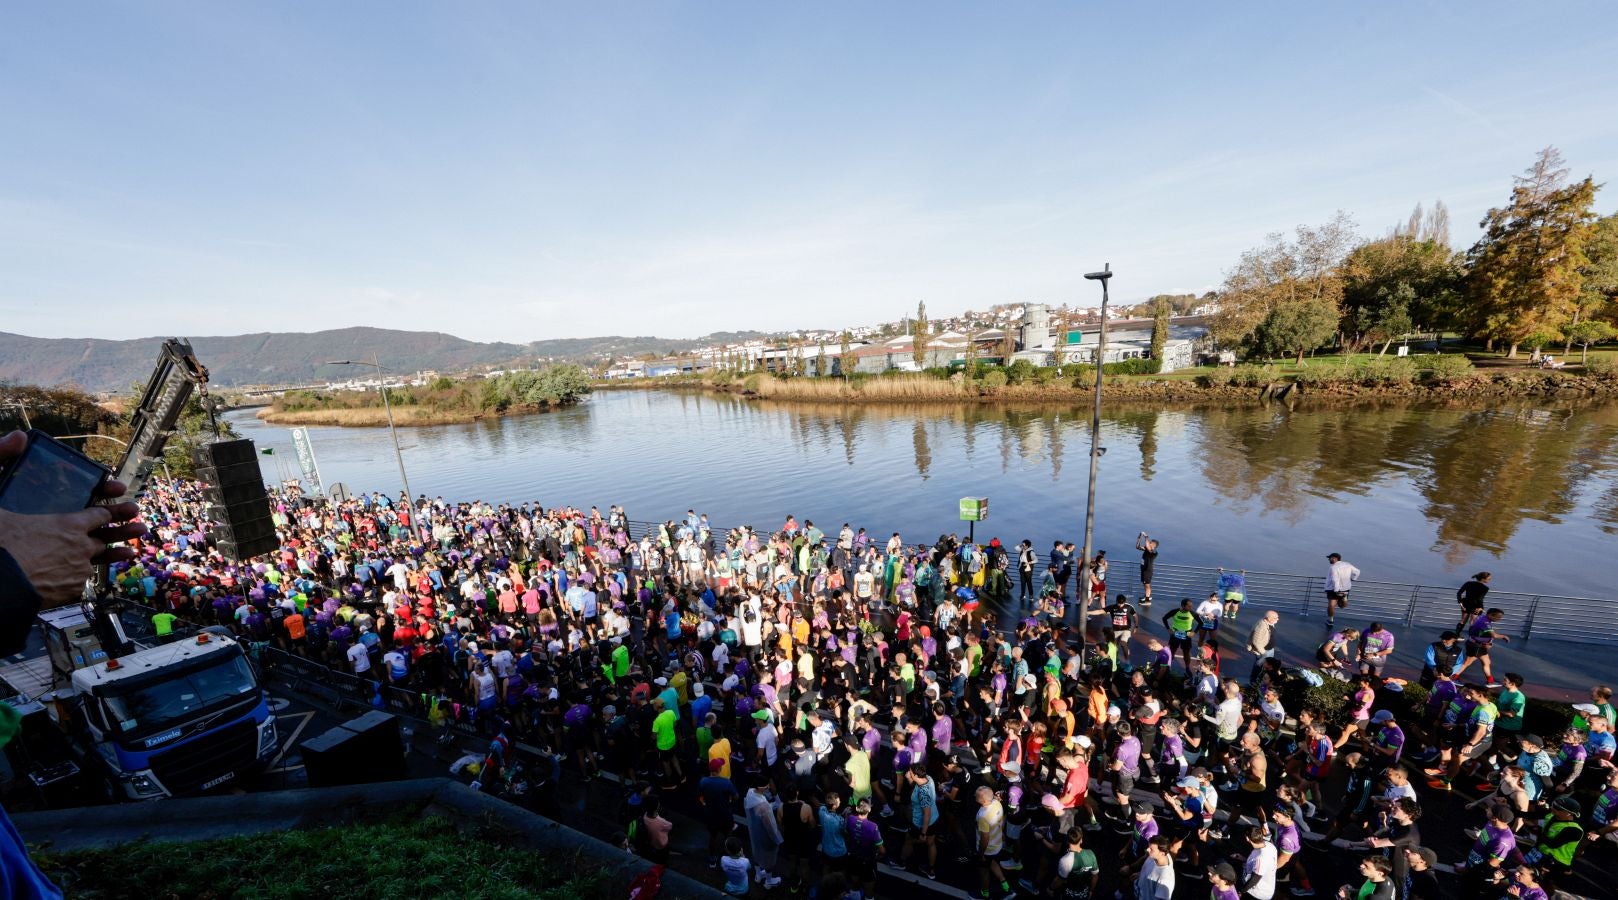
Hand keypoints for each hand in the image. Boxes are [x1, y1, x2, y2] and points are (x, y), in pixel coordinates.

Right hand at [0, 431, 145, 603]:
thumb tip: (17, 436)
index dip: (109, 509)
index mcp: (67, 524)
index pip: (96, 514)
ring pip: (98, 561)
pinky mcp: (69, 591)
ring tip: (131, 552)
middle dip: (123, 529)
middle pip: (105, 537)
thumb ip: (0, 458)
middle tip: (140, 525)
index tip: (124, 504)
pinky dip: (82, 575)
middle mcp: (79, 546)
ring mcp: (77, 571)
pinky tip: (85, 575)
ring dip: (115, 554)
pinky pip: (79, 581)